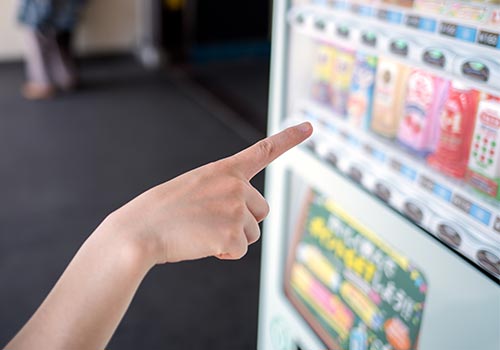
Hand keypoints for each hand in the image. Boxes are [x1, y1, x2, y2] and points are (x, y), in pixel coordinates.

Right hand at [106, 122, 312, 264]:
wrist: (140, 230)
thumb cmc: (164, 210)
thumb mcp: (196, 187)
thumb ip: (224, 192)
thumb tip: (245, 218)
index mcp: (225, 170)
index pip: (264, 150)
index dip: (289, 138)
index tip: (310, 127)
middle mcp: (236, 185)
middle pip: (262, 210)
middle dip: (243, 221)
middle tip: (210, 221)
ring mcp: (236, 209)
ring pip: (253, 233)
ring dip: (233, 238)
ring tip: (202, 231)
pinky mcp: (233, 234)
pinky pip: (241, 250)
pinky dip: (224, 253)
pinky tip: (201, 245)